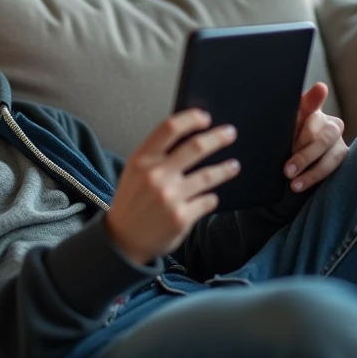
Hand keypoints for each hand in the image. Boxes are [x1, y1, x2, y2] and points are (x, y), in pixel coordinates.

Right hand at [105, 109, 241, 264]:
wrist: (123, 240)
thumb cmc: (132, 201)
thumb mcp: (134, 172)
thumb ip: (156, 155)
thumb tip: (190, 135)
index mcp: (141, 159)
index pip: (170, 128)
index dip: (191, 118)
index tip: (205, 117)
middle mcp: (156, 176)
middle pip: (195, 147)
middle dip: (218, 138)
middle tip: (230, 133)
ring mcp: (170, 198)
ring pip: (208, 175)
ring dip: (225, 169)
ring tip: (233, 166)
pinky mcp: (182, 218)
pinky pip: (207, 201)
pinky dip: (211, 198)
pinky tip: (211, 197)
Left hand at [284, 82, 347, 192]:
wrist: (289, 162)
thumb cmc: (285, 139)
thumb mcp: (281, 128)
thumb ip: (292, 115)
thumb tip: (310, 93)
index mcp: (312, 110)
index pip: (313, 102)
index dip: (316, 96)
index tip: (320, 89)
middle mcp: (329, 124)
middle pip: (325, 135)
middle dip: (306, 154)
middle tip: (288, 169)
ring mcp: (338, 142)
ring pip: (334, 155)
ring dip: (313, 171)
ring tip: (294, 184)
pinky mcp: (340, 158)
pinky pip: (336, 168)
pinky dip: (317, 177)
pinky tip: (304, 185)